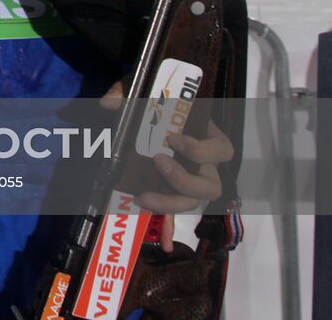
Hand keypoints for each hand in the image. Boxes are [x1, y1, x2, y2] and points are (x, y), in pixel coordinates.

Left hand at [100, 80, 234, 251]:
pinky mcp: (169, 192)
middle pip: (210, 185)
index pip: (222, 150)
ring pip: (193, 203)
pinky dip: (167, 228)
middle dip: (185, 180)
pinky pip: (173, 215)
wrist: (141, 108)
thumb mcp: (140, 88)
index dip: (202, 149)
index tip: (173, 138)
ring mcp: (187, 182)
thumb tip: (109, 103)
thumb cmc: (151, 97)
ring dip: (171, 204)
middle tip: (158, 163)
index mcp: (205, 136)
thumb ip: (126, 92)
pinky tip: (162, 243)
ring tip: (143, 197)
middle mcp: (203, 164)